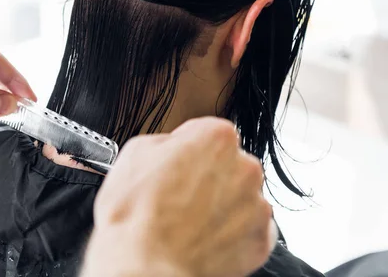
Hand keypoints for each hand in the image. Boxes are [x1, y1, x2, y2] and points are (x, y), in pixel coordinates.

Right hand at [82, 117, 275, 276]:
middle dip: (208, 176)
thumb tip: (174, 148)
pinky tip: (202, 237)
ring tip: (188, 222)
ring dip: (220, 204)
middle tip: (178, 195)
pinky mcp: (260, 240)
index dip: (187, 148)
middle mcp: (245, 167)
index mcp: (216, 138)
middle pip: (229, 164)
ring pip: (240, 196)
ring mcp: (256, 205)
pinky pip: (248, 228)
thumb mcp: (135, 152)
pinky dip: (230, 232)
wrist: (146, 267)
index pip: (207, 132)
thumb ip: (166, 141)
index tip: (176, 163)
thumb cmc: (136, 215)